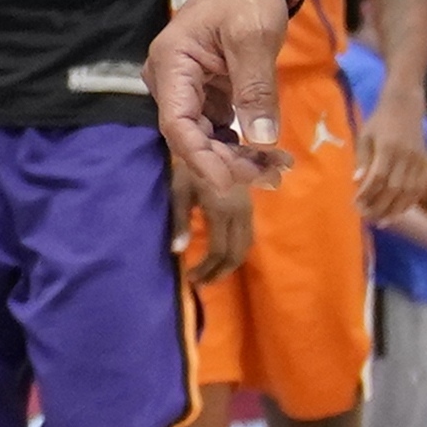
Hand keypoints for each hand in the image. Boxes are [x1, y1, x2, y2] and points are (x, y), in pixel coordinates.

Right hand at [145, 0, 295, 210]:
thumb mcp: (254, 37)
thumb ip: (256, 88)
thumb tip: (261, 141)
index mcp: (172, 64)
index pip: (177, 123)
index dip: (200, 158)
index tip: (228, 184)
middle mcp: (172, 82)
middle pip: (191, 137)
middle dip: (229, 162)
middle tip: (272, 175)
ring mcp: (189, 91)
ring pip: (206, 139)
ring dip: (239, 158)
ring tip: (279, 169)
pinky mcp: (208, 95)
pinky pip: (220, 129)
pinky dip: (244, 145)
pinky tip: (272, 156)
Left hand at [178, 170, 254, 284]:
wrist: (213, 143)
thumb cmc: (188, 166)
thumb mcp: (179, 191)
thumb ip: (179, 222)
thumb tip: (176, 252)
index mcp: (221, 208)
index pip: (220, 250)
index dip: (207, 269)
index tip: (190, 278)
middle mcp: (240, 211)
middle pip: (236, 254)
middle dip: (219, 273)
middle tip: (200, 283)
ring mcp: (248, 209)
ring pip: (246, 247)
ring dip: (229, 265)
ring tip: (209, 275)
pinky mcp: (250, 206)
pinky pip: (248, 236)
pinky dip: (236, 252)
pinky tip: (221, 257)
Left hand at [354, 113, 426, 228]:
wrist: (405, 105)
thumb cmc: (380, 121)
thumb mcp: (365, 135)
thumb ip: (362, 159)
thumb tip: (357, 182)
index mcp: (388, 147)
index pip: (378, 177)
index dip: (367, 194)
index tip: (356, 204)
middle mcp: (405, 156)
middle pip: (394, 188)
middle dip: (380, 206)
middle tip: (367, 217)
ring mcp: (417, 161)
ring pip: (408, 192)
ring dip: (395, 209)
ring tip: (382, 221)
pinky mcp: (424, 163)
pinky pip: (418, 188)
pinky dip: (408, 202)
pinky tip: (398, 211)